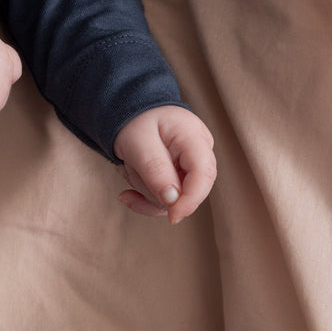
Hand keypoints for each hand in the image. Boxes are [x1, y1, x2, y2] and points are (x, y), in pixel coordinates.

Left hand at [112, 106, 216, 223]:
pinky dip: (143, 196)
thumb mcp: (138, 142)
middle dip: (154, 189)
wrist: (130, 112)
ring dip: (144, 188)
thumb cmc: (135, 121)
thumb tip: (173, 201)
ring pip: (173, 198)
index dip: (191, 200)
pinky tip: (127, 189)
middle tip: (128, 168)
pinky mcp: (180, 178)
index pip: (204, 174)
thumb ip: (155, 169)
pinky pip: (165, 200)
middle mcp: (199, 152)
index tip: (172, 217)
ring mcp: (190, 166)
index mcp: (193, 136)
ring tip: (128, 165)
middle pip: (188, 189)